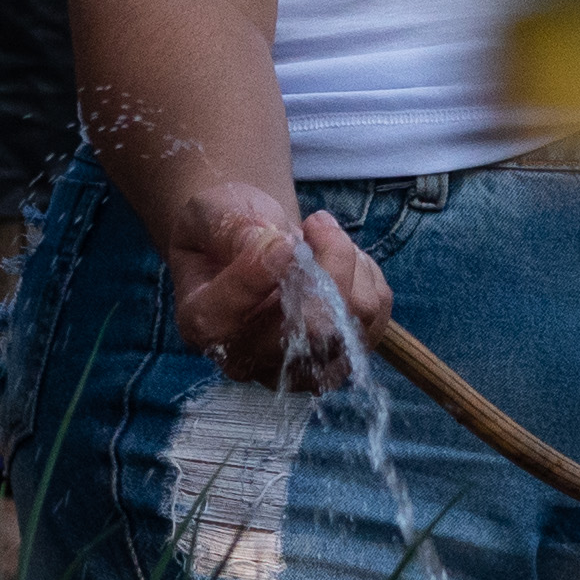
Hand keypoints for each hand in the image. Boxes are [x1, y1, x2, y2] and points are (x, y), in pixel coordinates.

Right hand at [159, 176, 380, 390]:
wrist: (243, 248)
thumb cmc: (223, 231)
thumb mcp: (211, 213)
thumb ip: (231, 228)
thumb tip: (275, 248)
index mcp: (204, 323)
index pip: (234, 314)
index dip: (265, 273)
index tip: (285, 238)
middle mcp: (249, 359)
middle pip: (312, 330)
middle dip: (329, 263)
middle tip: (316, 223)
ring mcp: (297, 367)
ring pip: (353, 321)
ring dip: (349, 261)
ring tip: (321, 234)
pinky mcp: (338, 357)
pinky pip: (375, 313)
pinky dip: (365, 274)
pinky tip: (337, 259)